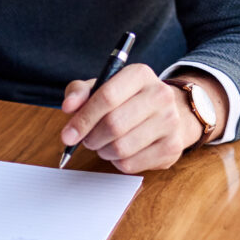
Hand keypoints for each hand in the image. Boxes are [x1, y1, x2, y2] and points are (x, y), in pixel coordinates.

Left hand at [60, 62, 214, 173]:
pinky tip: (121, 152)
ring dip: (103, 151)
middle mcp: (160, 95)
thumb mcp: (103, 88)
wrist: (171, 113)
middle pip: (113, 125)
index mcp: (140, 74)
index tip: (68, 135)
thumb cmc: (129, 101)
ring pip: (121, 148)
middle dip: (91, 138)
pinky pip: (131, 164)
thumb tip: (69, 106)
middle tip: (86, 140)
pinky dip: (117, 162)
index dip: (83, 119)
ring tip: (104, 144)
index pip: (107, 96)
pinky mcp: (172, 147)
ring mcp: (170, 122)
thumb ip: (80, 92)